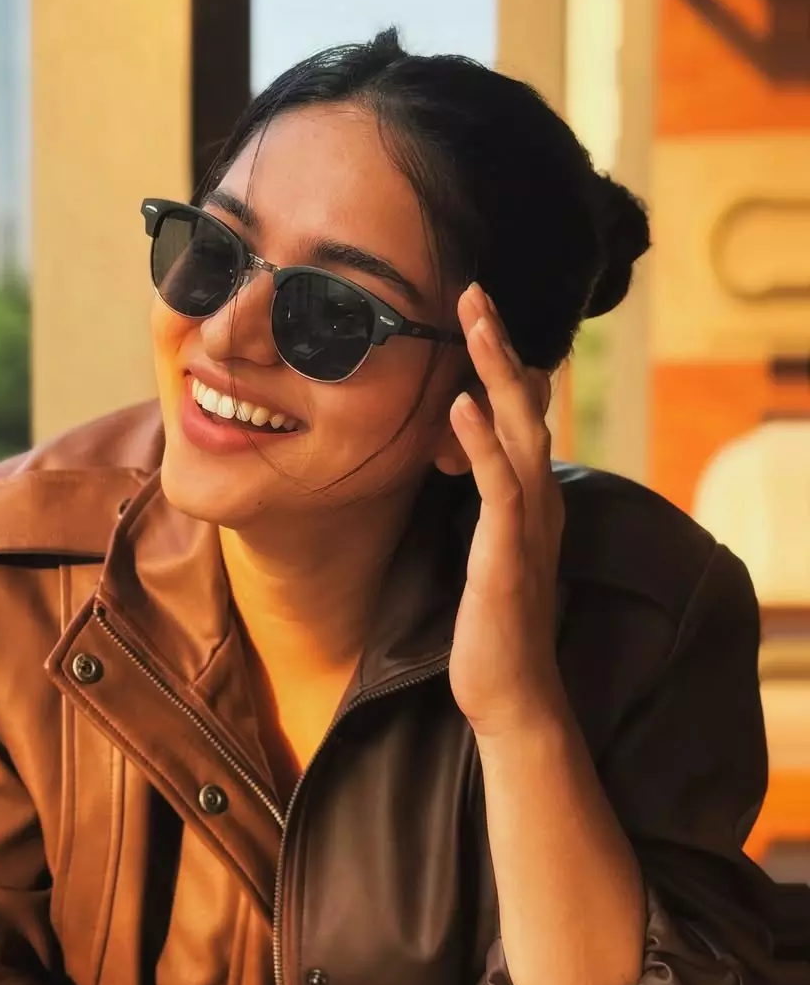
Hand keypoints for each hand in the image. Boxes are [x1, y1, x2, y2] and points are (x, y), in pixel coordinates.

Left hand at [446, 283, 566, 739]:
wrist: (509, 695)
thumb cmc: (488, 624)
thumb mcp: (478, 548)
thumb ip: (472, 502)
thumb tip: (446, 460)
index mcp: (528, 496)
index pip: (518, 413)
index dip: (500, 361)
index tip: (471, 313)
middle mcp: (538, 499)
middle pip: (524, 404)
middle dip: (498, 345)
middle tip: (472, 289)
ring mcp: (529, 525)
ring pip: (519, 431)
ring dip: (495, 372)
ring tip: (472, 321)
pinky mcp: (508, 554)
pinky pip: (499, 486)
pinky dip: (481, 443)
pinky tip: (461, 406)